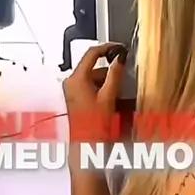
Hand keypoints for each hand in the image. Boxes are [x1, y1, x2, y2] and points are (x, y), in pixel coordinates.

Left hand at [62, 43, 127, 157]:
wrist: (87, 146)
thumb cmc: (94, 125)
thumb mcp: (109, 96)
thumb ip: (115, 74)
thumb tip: (120, 58)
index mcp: (76, 79)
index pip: (91, 53)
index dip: (107, 47)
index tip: (119, 47)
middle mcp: (71, 82)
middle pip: (93, 67)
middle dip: (109, 71)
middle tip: (123, 75)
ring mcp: (72, 90)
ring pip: (94, 77)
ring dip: (107, 82)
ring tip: (117, 94)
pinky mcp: (75, 97)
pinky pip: (91, 85)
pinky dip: (102, 88)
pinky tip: (110, 99)